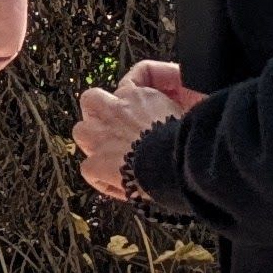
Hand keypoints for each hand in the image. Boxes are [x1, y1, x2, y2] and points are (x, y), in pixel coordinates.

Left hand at [75, 61, 200, 200]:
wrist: (176, 160)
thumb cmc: (189, 140)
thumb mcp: (191, 112)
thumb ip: (180, 107)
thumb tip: (185, 115)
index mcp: (139, 97)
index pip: (126, 89)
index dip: (129, 105)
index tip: (140, 117)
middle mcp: (115, 112)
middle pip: (92, 99)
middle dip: (99, 113)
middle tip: (114, 129)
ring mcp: (101, 137)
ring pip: (81, 130)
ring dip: (94, 142)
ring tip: (112, 155)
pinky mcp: (96, 163)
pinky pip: (88, 169)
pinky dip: (101, 178)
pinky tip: (117, 183)